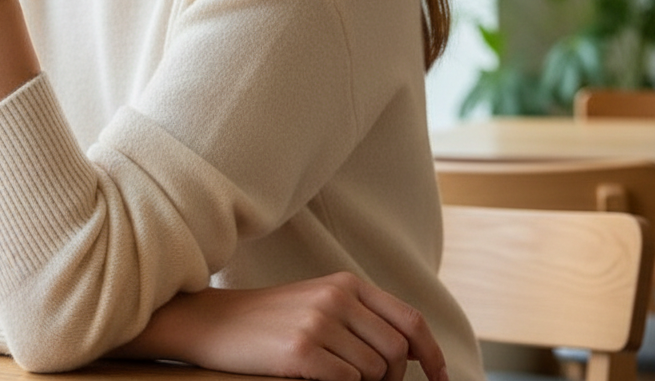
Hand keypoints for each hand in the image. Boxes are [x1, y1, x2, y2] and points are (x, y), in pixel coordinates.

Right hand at [114, 272, 447, 380]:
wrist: (214, 322)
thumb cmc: (270, 321)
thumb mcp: (318, 303)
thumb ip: (360, 318)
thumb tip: (408, 356)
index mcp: (345, 283)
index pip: (410, 320)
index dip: (432, 354)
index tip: (440, 377)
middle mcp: (337, 298)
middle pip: (396, 353)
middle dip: (389, 378)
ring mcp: (319, 323)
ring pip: (374, 372)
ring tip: (328, 374)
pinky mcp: (301, 352)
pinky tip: (312, 376)